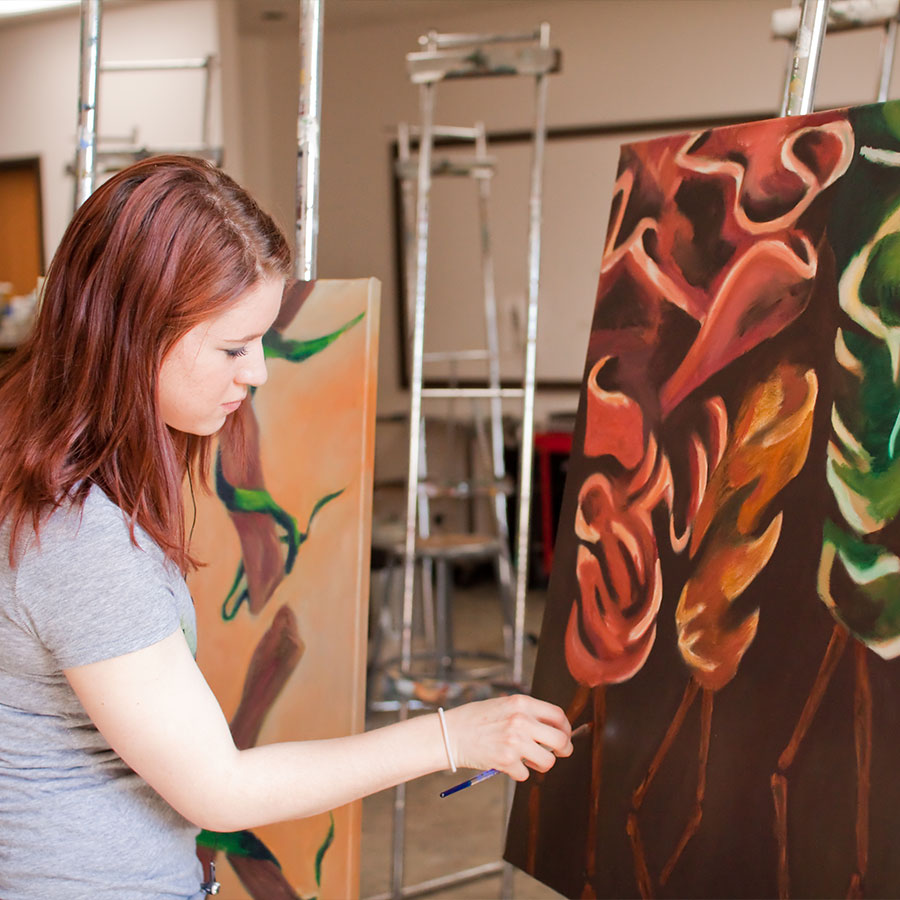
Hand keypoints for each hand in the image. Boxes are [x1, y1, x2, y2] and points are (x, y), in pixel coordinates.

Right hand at [443, 694, 572, 780]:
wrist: (451, 733)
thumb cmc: (476, 719)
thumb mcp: (503, 705)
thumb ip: (527, 713)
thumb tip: (553, 728)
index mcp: (522, 703)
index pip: (558, 715)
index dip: (565, 728)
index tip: (564, 736)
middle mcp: (521, 720)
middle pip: (560, 740)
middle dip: (563, 750)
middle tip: (558, 753)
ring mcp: (515, 741)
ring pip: (547, 761)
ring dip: (540, 764)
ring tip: (526, 759)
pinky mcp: (506, 761)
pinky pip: (526, 774)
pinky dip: (518, 772)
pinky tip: (505, 763)